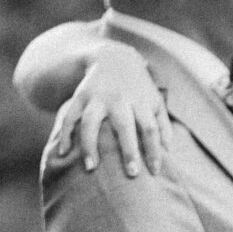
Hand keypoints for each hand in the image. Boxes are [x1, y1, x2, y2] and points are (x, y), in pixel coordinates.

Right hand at [50, 48, 168, 176]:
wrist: (112, 57)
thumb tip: (169, 150)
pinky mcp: (80, 96)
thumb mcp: (154, 100)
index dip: (154, 150)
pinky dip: (65, 133)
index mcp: (140, 101)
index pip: (150, 128)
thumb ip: (162, 124)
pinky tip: (63, 153)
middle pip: (124, 125)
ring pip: (91, 121)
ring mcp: (97, 97)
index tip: (154, 172)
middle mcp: (119, 99)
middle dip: (128, 150)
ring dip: (90, 144)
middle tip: (131, 174)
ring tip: (91, 168)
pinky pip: (70, 116)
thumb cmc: (138, 88)